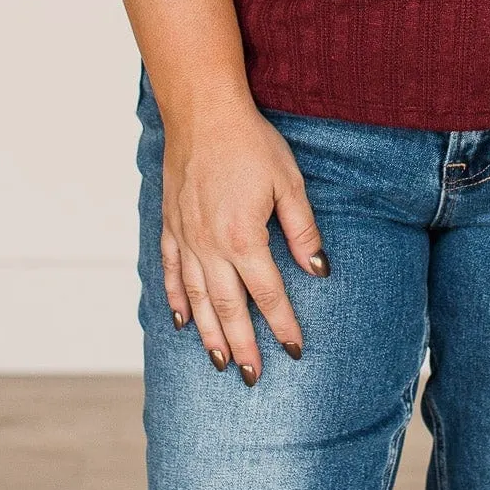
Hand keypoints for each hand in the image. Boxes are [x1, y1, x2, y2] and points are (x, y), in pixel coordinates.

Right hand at [159, 102, 329, 384]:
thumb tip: (319, 270)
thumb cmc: (250, 142)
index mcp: (243, 237)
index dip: (283, 324)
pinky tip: (182, 320)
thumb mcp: (288, 182)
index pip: (268, 293)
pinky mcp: (170, 225)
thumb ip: (302, 229)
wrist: (203, 112)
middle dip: (243, 344)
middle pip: (228, 307)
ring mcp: (186, 238)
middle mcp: (210, 246)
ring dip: (208, 333)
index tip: (295, 350)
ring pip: (196, 299)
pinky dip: (175, 299)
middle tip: (253, 377)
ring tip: (220, 362)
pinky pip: (170, 271)